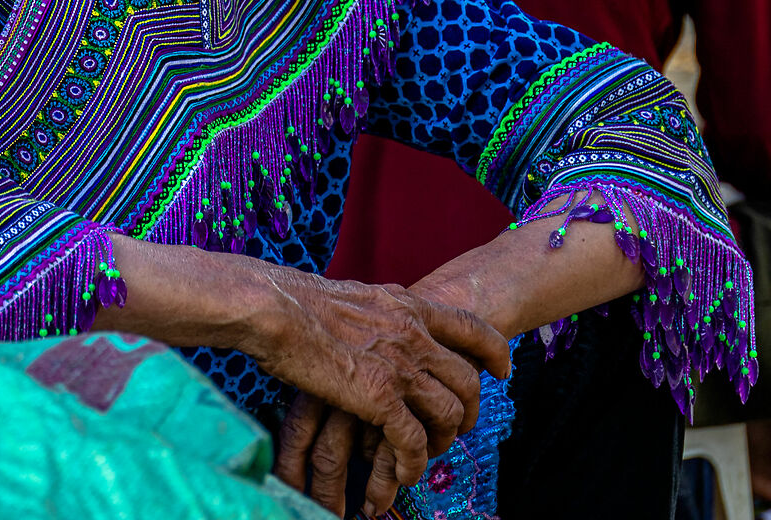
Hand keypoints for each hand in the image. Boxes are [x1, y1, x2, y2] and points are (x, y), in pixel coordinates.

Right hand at [242, 269, 507, 516]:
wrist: (270, 306)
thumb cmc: (292, 299)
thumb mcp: (351, 296)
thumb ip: (375, 313)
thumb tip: (375, 325)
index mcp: (406, 305)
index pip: (471, 327)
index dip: (493, 352)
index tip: (500, 370)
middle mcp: (413, 333)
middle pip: (467, 379)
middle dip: (470, 410)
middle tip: (460, 427)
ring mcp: (400, 366)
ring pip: (448, 413)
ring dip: (442, 441)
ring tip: (426, 455)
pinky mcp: (380, 397)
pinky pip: (413, 441)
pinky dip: (414, 463)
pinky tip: (404, 473)